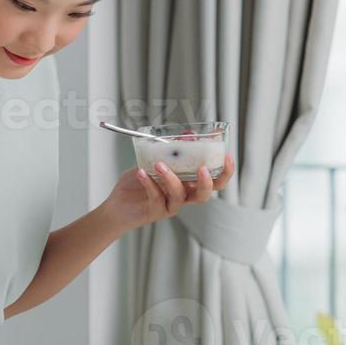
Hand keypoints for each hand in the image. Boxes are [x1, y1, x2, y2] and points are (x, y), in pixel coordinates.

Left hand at [102, 153, 235, 231]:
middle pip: (205, 194)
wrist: (118, 204)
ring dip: (171, 178)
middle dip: (207, 182)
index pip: (215, 181)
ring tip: (159, 165)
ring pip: (179, 195)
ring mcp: (170, 205)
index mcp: (189, 183)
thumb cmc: (140, 181)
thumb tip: (188, 134)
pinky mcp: (155, 211)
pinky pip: (156, 197)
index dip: (225, 172)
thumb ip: (171, 149)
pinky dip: (149, 183)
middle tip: (202, 169)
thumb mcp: (155, 159)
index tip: (227, 156)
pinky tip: (141, 173)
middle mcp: (183, 196)